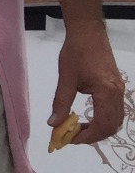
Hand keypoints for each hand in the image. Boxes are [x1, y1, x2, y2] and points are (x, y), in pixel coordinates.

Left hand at [50, 21, 127, 146]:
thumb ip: (61, 102)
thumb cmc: (76, 53)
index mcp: (107, 92)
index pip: (103, 124)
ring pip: (115, 119)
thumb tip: (53, 124)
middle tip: (72, 136)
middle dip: (94, 135)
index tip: (70, 139)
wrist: (88, 33)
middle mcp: (118, 93)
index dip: (88, 136)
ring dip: (99, 128)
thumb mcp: (66, 78)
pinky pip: (114, 110)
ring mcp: (119, 90)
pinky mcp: (116, 87)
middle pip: (112, 125)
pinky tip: (87, 118)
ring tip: (78, 129)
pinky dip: (102, 119)